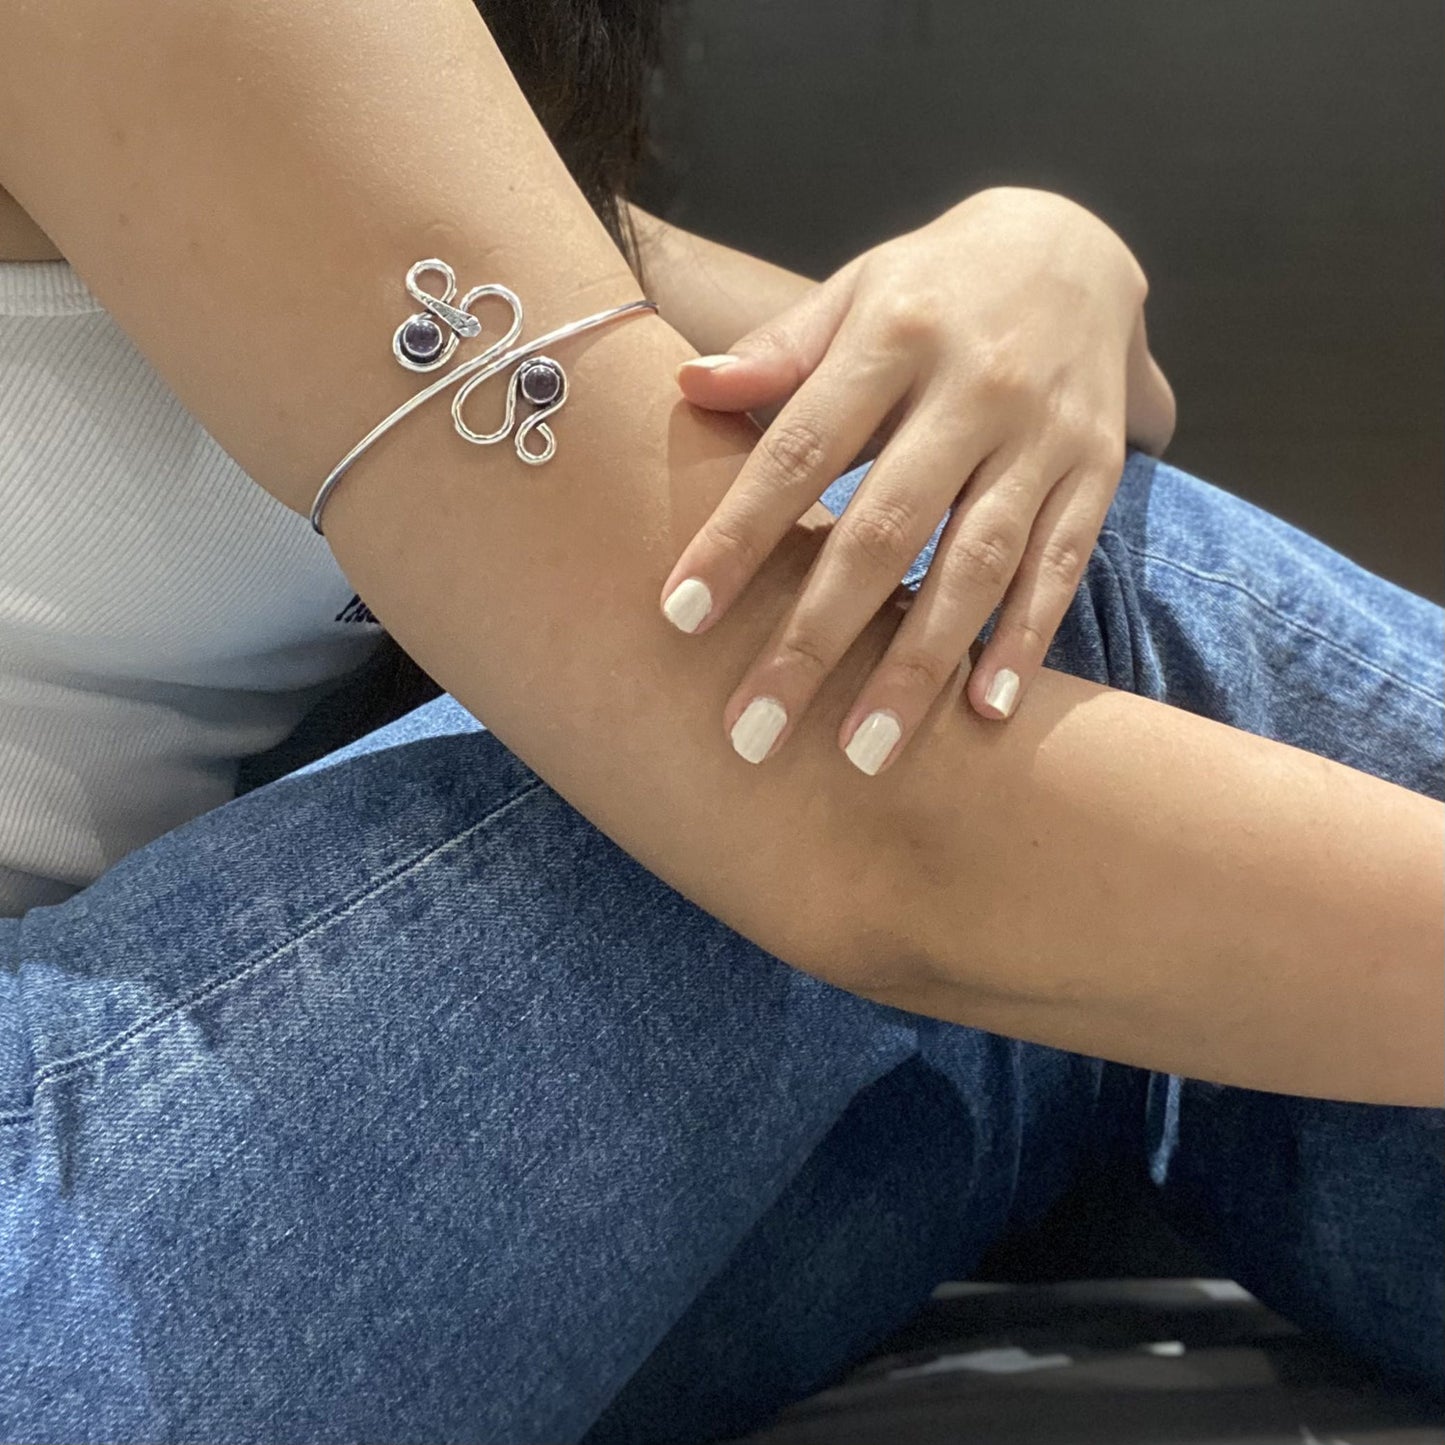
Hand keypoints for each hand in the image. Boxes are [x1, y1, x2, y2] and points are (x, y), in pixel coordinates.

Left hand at [657, 187, 1174, 774]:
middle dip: (815, 637)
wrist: (1077, 246)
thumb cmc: (932, 287)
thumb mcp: (854, 292)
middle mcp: (973, 388)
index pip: (800, 448)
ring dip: (918, 664)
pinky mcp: (1096, 473)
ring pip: (975, 563)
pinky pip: (1060, 567)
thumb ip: (780, 351)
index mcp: (894, 335)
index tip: (680, 617)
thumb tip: (686, 386)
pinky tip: (984, 711)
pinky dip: (1023, 641)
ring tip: (864, 751)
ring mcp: (1042, 436)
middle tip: (754, 732)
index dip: (738, 535)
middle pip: (882, 528)